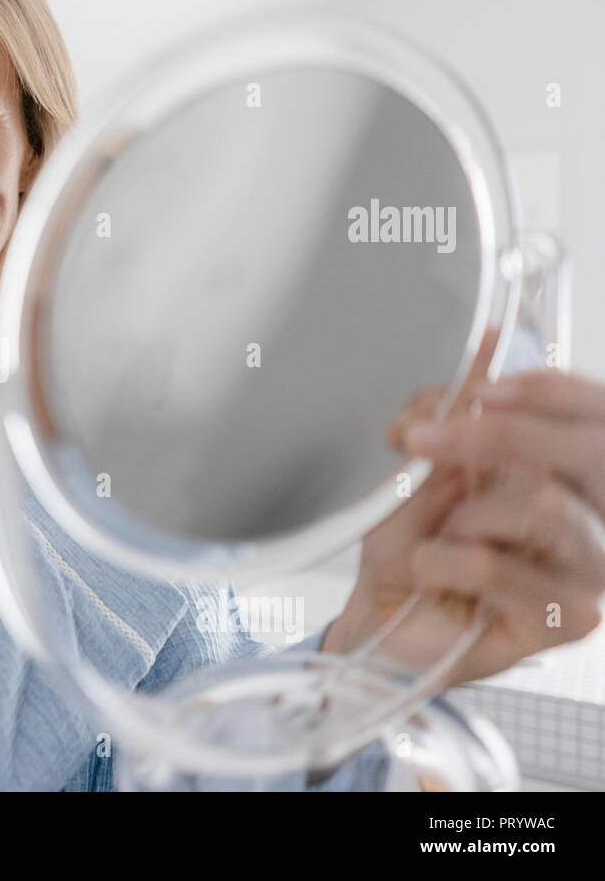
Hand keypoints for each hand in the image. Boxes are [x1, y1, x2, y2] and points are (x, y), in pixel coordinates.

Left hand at [326, 360, 604, 688]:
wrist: (380, 616)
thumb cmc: (410, 545)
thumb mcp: (422, 464)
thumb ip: (456, 411)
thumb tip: (493, 345)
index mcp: (566, 472)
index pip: (595, 414)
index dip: (546, 390)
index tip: (481, 391)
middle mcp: (592, 516)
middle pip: (587, 451)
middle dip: (495, 436)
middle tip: (427, 443)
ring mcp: (589, 569)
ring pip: (547, 506)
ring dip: (467, 513)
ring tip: (436, 535)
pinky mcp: (568, 618)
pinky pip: (499, 566)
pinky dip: (444, 558)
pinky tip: (430, 569)